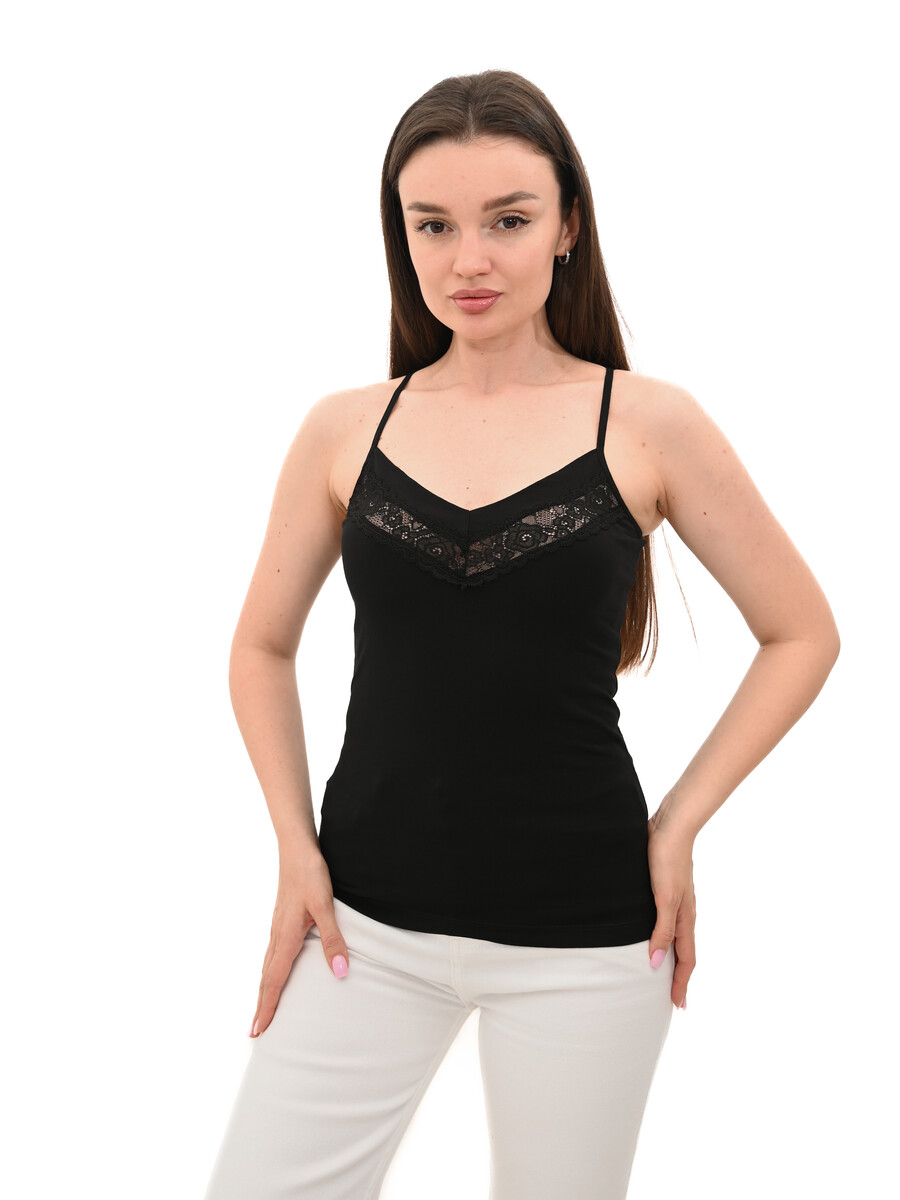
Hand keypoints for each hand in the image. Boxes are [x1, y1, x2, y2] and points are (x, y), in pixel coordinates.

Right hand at [249, 854, 349, 1037]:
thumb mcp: (326, 906)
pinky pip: (271, 953)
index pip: (274, 980)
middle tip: (254, 1032)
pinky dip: (269, 971)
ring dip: (263, 989)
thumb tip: (339, 972)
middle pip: (265, 978)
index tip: (258, 1031)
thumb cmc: (310, 874)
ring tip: (261, 1008)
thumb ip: (333, 939)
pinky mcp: (281, 919)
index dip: (267, 1007)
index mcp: (285, 937)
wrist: (296, 848)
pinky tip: (274, 970)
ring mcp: (276, 927)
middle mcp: (277, 935)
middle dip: (260, 1005)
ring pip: (267, 966)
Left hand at [646, 812, 696, 1009]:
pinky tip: (656, 935)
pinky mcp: (667, 888)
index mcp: (685, 918)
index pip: (687, 959)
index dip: (681, 983)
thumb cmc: (666, 860)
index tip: (678, 1006)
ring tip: (664, 973)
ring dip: (673, 958)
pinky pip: (668, 922)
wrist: (670, 826)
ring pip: (677, 937)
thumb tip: (657, 963)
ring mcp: (677, 900)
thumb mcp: (664, 898)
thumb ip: (662, 930)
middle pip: (684, 952)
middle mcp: (684, 912)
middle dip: (680, 977)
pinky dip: (665, 937)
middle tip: (674, 999)